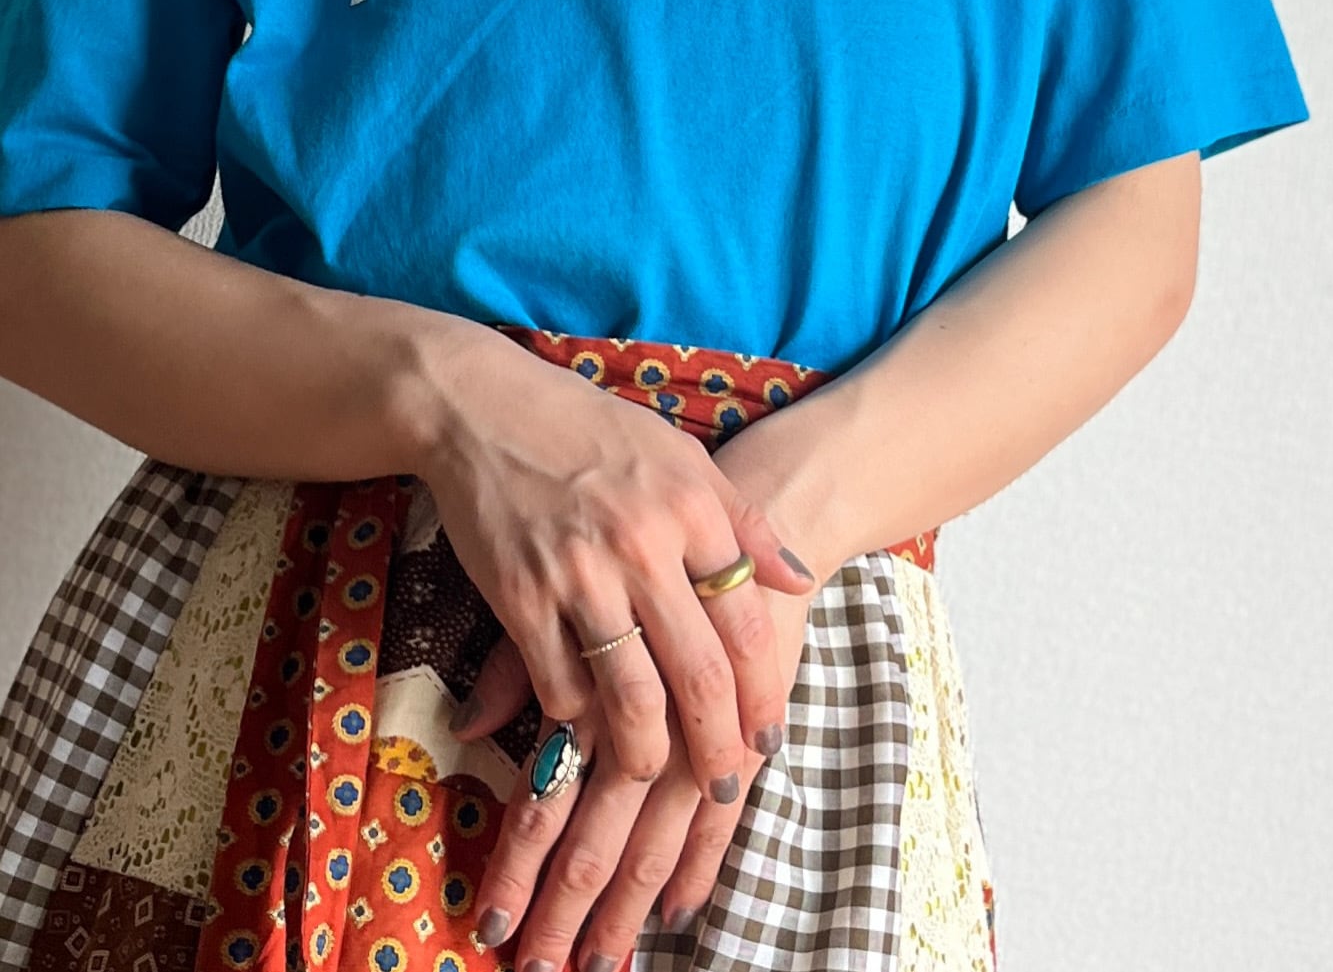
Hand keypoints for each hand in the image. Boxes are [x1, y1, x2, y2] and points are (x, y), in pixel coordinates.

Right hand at [412, 318, 818, 801]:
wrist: (483, 409)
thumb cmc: (590, 429)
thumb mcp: (679, 454)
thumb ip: (742, 521)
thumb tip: (800, 578)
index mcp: (691, 508)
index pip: (747, 624)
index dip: (763, 693)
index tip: (767, 736)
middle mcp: (642, 545)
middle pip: (698, 673)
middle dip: (717, 745)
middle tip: (725, 783)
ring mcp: (577, 575)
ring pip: (630, 696)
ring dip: (648, 753)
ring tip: (655, 773)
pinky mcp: (519, 598)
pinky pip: (559, 684)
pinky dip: (574, 717)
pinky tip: (585, 726)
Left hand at [456, 581, 816, 970]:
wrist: (760, 511)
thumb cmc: (641, 556)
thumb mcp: (570, 585)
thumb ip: (518, 663)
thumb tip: (468, 732)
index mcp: (591, 683)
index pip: (545, 797)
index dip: (518, 866)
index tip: (491, 925)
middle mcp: (646, 716)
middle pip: (598, 834)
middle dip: (565, 910)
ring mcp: (700, 729)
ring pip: (655, 838)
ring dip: (624, 907)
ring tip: (596, 965)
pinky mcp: (748, 729)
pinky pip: (722, 813)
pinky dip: (698, 865)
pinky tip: (673, 912)